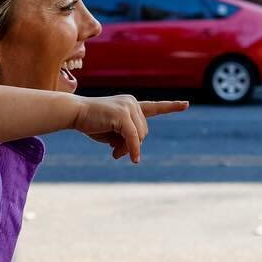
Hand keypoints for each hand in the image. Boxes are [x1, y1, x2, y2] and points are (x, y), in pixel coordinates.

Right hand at [71, 95, 187, 162]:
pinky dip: (133, 150)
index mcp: (131, 105)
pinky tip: (133, 159)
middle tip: (116, 153)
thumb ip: (125, 140)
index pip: (155, 107)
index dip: (171, 107)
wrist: (74, 113)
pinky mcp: (122, 115)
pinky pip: (133, 138)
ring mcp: (128, 107)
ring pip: (140, 136)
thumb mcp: (112, 135)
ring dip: (128, 148)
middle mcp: (132, 103)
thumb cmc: (91, 123)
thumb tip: (134, 152)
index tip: (186, 104)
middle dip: (133, 145)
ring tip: (112, 151)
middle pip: (144, 132)